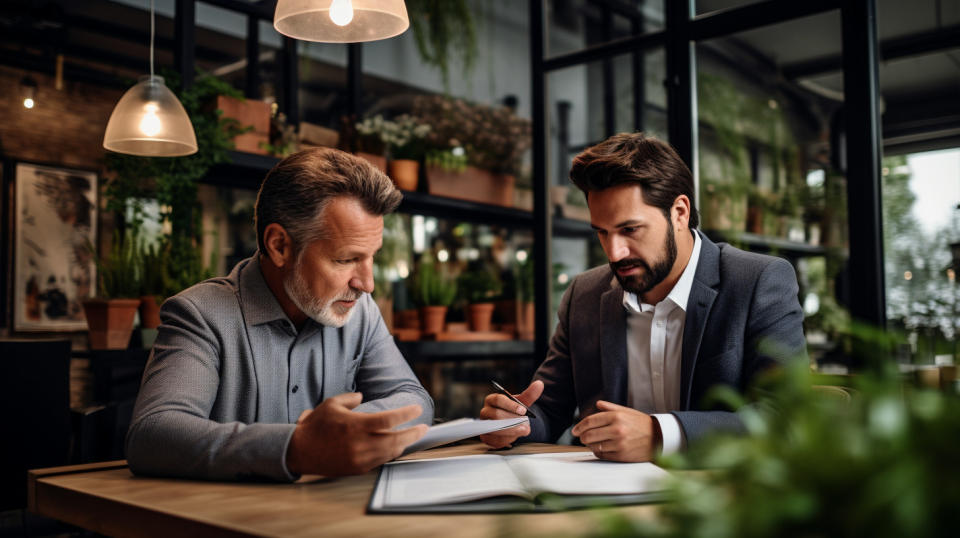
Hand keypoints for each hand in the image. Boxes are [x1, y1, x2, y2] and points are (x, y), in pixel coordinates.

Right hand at [285, 392, 427, 475]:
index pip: (389, 420)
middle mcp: (360, 444)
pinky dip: (390, 454)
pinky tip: (395, 447)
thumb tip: (362, 396)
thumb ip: (350, 399)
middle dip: (413, 433)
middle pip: (396, 440)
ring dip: (404, 444)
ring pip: (390, 453)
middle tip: (423, 427)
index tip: (416, 409)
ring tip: (412, 436)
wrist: (299, 451)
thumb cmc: (315, 426)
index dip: (406, 415)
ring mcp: (360, 458)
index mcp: (356, 426)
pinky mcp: (357, 469)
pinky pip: (380, 461)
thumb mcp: (331, 404)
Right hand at [478, 380, 543, 448]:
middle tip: (525, 423)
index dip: (511, 405)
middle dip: (512, 420)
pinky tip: (515, 436)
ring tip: (523, 430)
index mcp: (492, 400)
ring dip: (511, 430)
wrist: (510, 424)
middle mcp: (485, 411)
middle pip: (496, 415)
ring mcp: (484, 425)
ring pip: (495, 428)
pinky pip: (495, 439)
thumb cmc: (513, 411)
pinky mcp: (486, 437)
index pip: (498, 399)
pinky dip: (507, 439)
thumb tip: (539, 384)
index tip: (524, 410)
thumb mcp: (521, 403)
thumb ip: (529, 395)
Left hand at [570, 400, 658, 461]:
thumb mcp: (626, 411)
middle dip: (582, 436)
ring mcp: (619, 443)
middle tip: (582, 437)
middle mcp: (617, 429)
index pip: (590, 421)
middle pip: (589, 435)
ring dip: (589, 445)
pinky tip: (600, 448)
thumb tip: (597, 404)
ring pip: (594, 446)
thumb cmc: (641, 424)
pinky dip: (598, 452)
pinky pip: (602, 455)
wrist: (658, 438)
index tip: (575, 430)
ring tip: (591, 442)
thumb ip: (610, 407)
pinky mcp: (621, 455)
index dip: (579, 426)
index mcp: (616, 416)